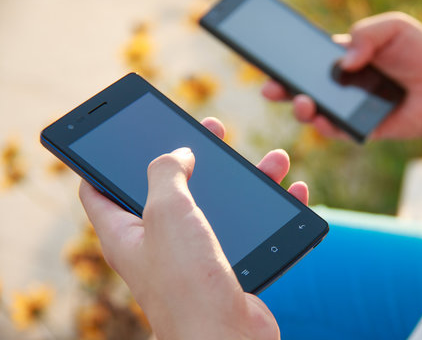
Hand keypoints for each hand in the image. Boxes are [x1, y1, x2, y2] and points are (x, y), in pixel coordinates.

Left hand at [79, 117, 308, 339]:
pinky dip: (270, 211)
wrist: (227, 338)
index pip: (99, 189)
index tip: (122, 137)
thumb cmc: (187, 281)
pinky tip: (292, 194)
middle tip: (213, 132)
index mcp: (126, 231)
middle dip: (194, 156)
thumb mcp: (167, 211)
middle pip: (171, 187)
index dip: (105, 160)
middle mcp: (157, 243)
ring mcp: (194, 255)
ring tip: (275, 161)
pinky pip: (249, 230)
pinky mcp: (227, 266)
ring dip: (248, 180)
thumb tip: (178, 153)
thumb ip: (166, 172)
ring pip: (219, 204)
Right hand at [262, 12, 421, 139]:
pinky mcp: (361, 129)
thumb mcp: (394, 28)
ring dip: (301, 109)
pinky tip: (322, 118)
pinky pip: (338, 130)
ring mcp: (348, 109)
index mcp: (342, 59)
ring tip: (301, 102)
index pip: (306, 60)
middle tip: (269, 88)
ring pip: (315, 113)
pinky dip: (327, 126)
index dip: (285, 61)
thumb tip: (343, 62)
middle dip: (281, 89)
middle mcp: (340, 86)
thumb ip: (366, 34)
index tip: (267, 58)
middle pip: (302, 88)